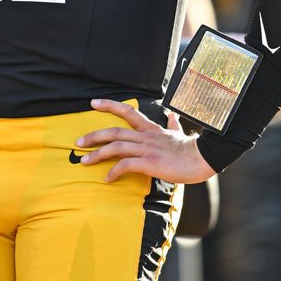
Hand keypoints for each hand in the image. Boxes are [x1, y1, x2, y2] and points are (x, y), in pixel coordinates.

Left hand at [76, 99, 215, 183]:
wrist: (203, 158)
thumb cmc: (191, 149)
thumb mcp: (180, 133)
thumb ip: (173, 125)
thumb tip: (172, 115)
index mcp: (151, 129)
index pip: (127, 111)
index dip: (109, 105)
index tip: (93, 102)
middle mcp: (145, 136)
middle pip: (114, 131)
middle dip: (93, 136)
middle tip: (78, 142)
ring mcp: (147, 149)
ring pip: (116, 147)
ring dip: (97, 154)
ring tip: (84, 162)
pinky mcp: (150, 163)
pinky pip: (126, 165)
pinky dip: (114, 171)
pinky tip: (107, 179)